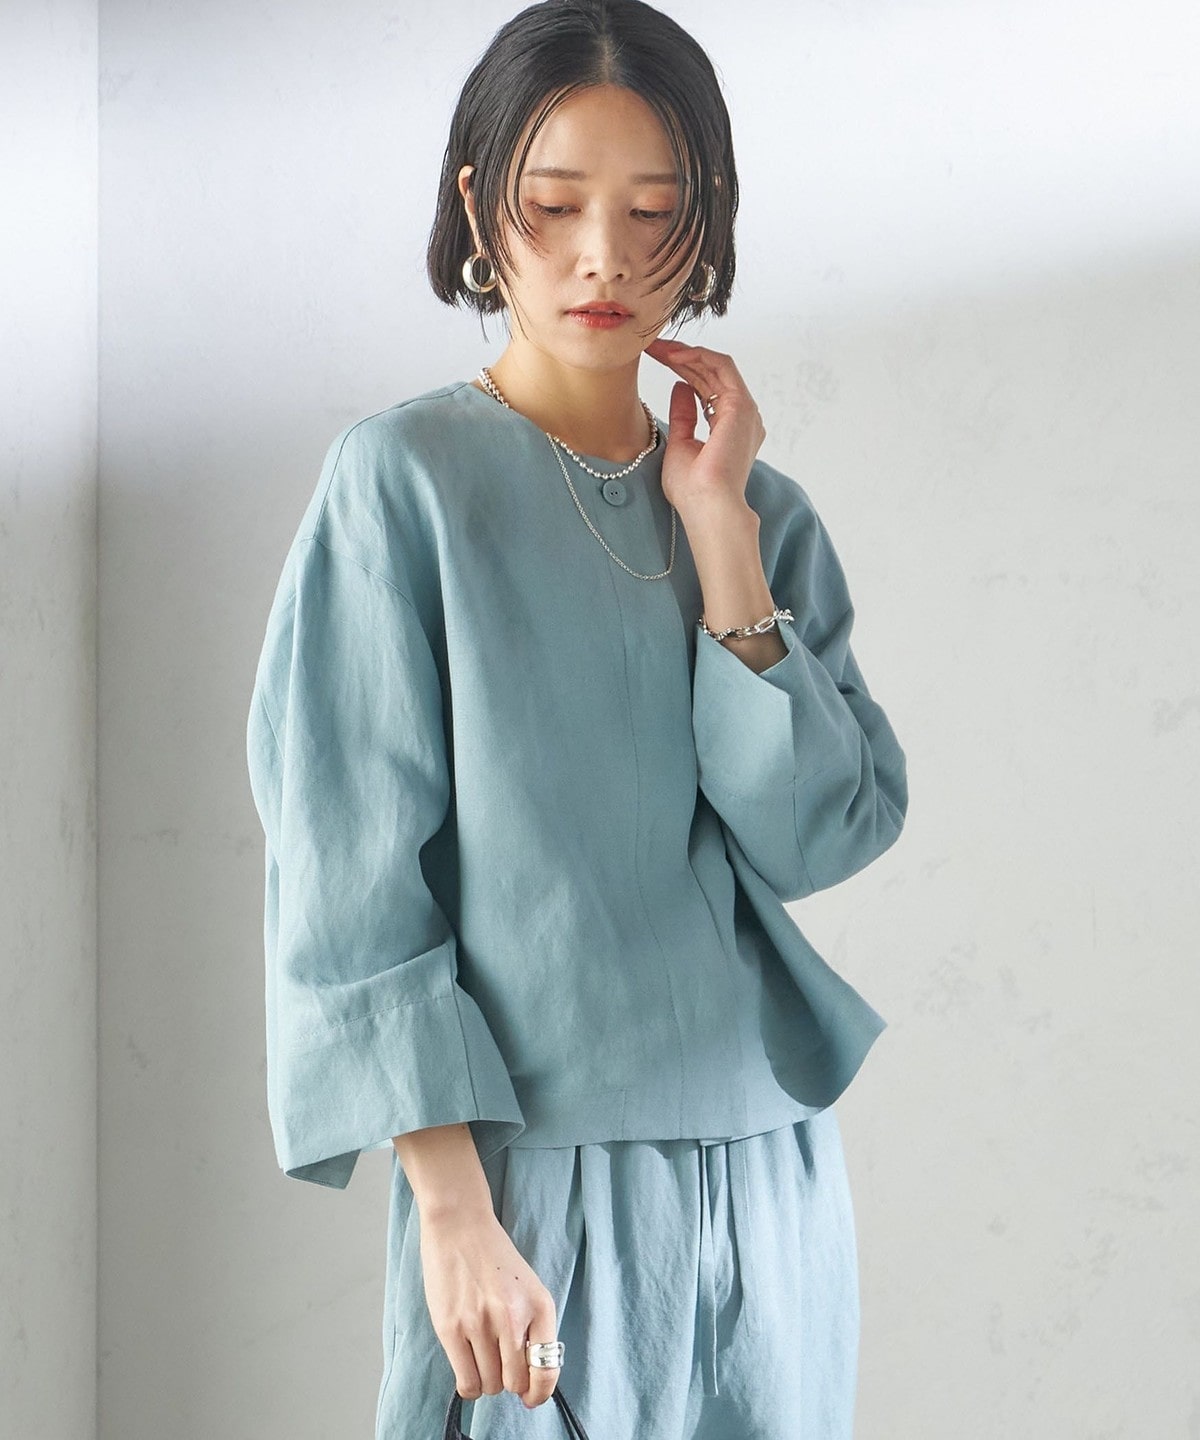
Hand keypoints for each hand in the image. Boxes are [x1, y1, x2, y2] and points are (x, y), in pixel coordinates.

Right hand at [420, 1205, 560, 1409]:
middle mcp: (513, 1317)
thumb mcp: (528, 1288)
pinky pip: (466, 1382)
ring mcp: (480, 1324)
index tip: (530, 1397)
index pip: (546, 1371)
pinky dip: (469, 1384)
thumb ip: (533, 1327)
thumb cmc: (494, 1257)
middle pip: (514, 1382)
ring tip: (482, 1358)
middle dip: (509, 1382)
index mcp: (539, 1306)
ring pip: (489, 1385)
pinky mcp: (451, 1328)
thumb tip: (531, 1378)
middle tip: (501, 1366)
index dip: (539, 1393)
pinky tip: (468, 1366)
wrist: (460, 1225)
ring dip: (487, 1380)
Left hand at [643, 336, 766, 515]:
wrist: (707, 508)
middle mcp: (741, 416)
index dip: (681, 370)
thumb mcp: (680, 444)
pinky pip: (721, 367)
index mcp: (729, 427)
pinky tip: (673, 355)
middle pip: (710, 374)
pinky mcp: (741, 406)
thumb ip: (684, 416)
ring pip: (716, 367)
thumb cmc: (693, 490)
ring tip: (658, 347)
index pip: (706, 388)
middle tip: (652, 346)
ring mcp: (744, 410)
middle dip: (680, 357)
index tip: (655, 359)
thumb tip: (680, 388)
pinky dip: (698, 356)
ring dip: (686, 353)